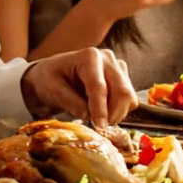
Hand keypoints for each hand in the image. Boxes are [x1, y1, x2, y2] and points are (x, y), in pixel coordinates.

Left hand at [21, 47, 137, 129]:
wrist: (56, 73)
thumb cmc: (52, 78)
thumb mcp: (52, 88)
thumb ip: (69, 100)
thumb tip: (87, 115)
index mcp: (89, 56)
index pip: (99, 86)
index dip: (100, 109)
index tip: (98, 126)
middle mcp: (108, 58)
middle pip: (122, 91)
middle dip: (112, 113)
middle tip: (98, 126)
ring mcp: (118, 67)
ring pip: (129, 97)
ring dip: (117, 114)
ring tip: (98, 119)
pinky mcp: (124, 77)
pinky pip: (130, 99)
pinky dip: (120, 111)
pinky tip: (104, 111)